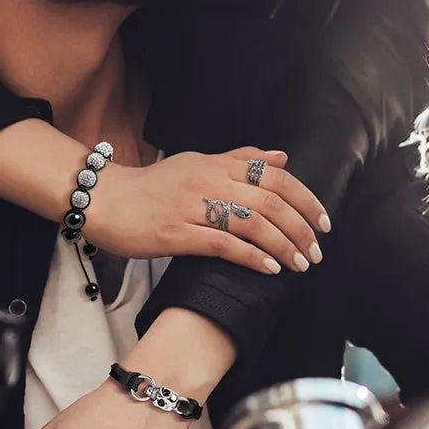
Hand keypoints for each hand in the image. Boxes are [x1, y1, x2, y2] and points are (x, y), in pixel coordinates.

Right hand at [85, 147, 328, 274]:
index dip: (305, 199)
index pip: (275, 176)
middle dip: (301, 228)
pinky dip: (252, 258)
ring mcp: (192, 207)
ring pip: (252, 223)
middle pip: (270, 201)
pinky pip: (223, 245)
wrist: (105, 200)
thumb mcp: (196, 163)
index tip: (323, 222)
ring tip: (300, 264)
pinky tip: (269, 270)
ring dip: (283, 246)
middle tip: (317, 250)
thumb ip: (239, 160)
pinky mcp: (176, 233)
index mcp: (217, 164)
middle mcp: (209, 181)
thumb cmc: (152, 186)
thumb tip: (282, 158)